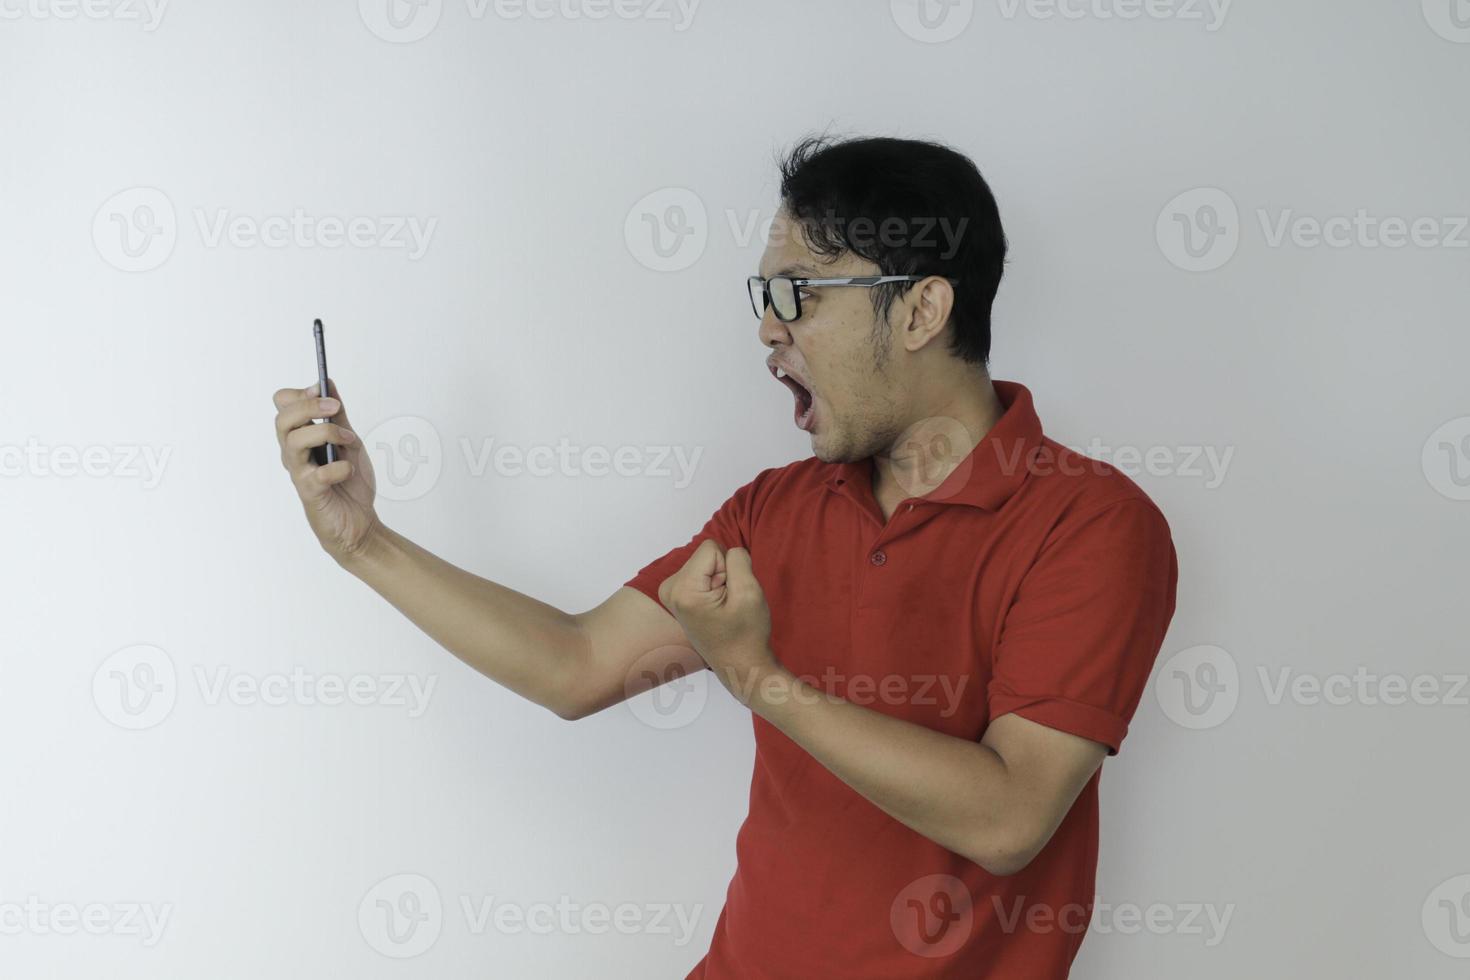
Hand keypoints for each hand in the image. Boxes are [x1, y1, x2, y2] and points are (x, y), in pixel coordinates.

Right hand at [272, 378, 381, 564]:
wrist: (360, 523)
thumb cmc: (349, 484)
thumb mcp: (348, 442)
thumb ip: (337, 416)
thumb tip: (327, 383)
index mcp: (301, 438)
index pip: (283, 407)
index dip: (299, 395)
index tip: (322, 390)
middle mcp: (294, 454)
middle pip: (282, 420)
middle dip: (309, 406)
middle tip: (336, 408)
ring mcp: (300, 474)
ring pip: (293, 442)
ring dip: (324, 433)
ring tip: (348, 440)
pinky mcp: (311, 494)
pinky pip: (317, 475)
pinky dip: (338, 468)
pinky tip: (347, 471)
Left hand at [657, 540, 776, 703]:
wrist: (739, 666)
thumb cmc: (747, 634)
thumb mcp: (750, 591)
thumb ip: (738, 559)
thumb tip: (728, 550)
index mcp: (683, 589)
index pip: (711, 548)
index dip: (730, 568)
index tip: (731, 595)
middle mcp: (669, 589)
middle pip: (706, 555)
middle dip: (723, 574)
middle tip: (728, 604)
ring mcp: (670, 594)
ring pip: (705, 564)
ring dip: (720, 582)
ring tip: (723, 608)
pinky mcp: (677, 596)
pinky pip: (702, 574)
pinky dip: (714, 587)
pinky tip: (716, 610)